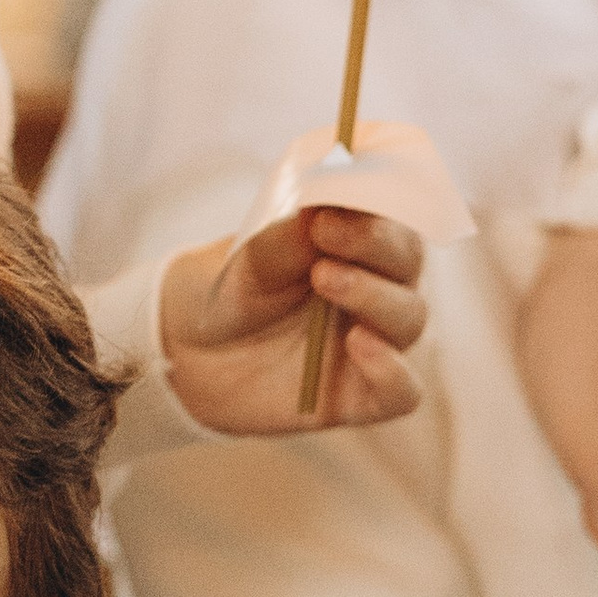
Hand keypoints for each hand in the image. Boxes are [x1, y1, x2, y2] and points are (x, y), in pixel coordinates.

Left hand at [157, 208, 425, 436]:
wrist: (188, 352)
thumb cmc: (227, 290)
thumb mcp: (246, 259)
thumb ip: (288, 237)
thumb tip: (324, 202)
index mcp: (356, 241)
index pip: (390, 216)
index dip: (371, 207)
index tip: (330, 204)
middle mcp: (376, 287)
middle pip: (407, 262)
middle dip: (375, 243)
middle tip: (324, 232)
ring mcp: (373, 341)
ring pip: (408, 317)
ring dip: (375, 295)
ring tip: (324, 279)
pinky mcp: (362, 395)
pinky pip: (402, 391)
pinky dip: (392, 371)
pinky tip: (360, 345)